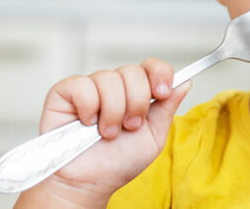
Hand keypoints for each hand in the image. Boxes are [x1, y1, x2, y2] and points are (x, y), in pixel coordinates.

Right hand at [17, 59, 190, 206]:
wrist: (89, 183)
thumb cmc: (118, 163)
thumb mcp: (152, 137)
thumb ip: (167, 109)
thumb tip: (184, 83)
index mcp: (136, 92)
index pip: (152, 66)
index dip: (160, 74)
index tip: (162, 93)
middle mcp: (114, 86)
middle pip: (132, 71)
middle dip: (136, 103)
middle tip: (130, 127)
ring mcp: (90, 87)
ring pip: (109, 78)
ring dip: (113, 111)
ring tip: (107, 133)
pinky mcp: (65, 92)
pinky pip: (82, 85)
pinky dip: (88, 107)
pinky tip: (87, 124)